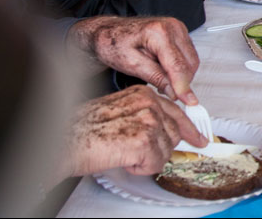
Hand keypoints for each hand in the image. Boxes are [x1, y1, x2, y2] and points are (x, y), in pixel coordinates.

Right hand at [57, 86, 205, 181]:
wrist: (62, 140)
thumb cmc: (81, 129)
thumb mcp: (119, 112)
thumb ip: (143, 116)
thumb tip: (162, 130)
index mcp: (142, 93)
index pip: (176, 111)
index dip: (189, 128)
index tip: (199, 138)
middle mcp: (148, 103)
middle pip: (174, 134)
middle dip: (159, 149)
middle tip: (137, 153)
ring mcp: (148, 120)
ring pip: (165, 151)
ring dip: (145, 159)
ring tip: (122, 152)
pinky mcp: (144, 140)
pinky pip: (155, 163)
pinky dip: (139, 168)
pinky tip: (122, 158)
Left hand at [67, 16, 199, 103]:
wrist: (108, 32)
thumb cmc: (113, 44)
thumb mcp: (130, 64)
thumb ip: (155, 77)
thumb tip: (174, 91)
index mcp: (159, 32)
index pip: (177, 65)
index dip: (183, 86)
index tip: (189, 102)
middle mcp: (173, 27)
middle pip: (189, 63)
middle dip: (181, 82)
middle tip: (163, 91)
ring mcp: (178, 29)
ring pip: (192, 61)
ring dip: (181, 75)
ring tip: (159, 77)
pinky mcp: (180, 33)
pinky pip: (189, 56)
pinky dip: (180, 68)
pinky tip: (163, 70)